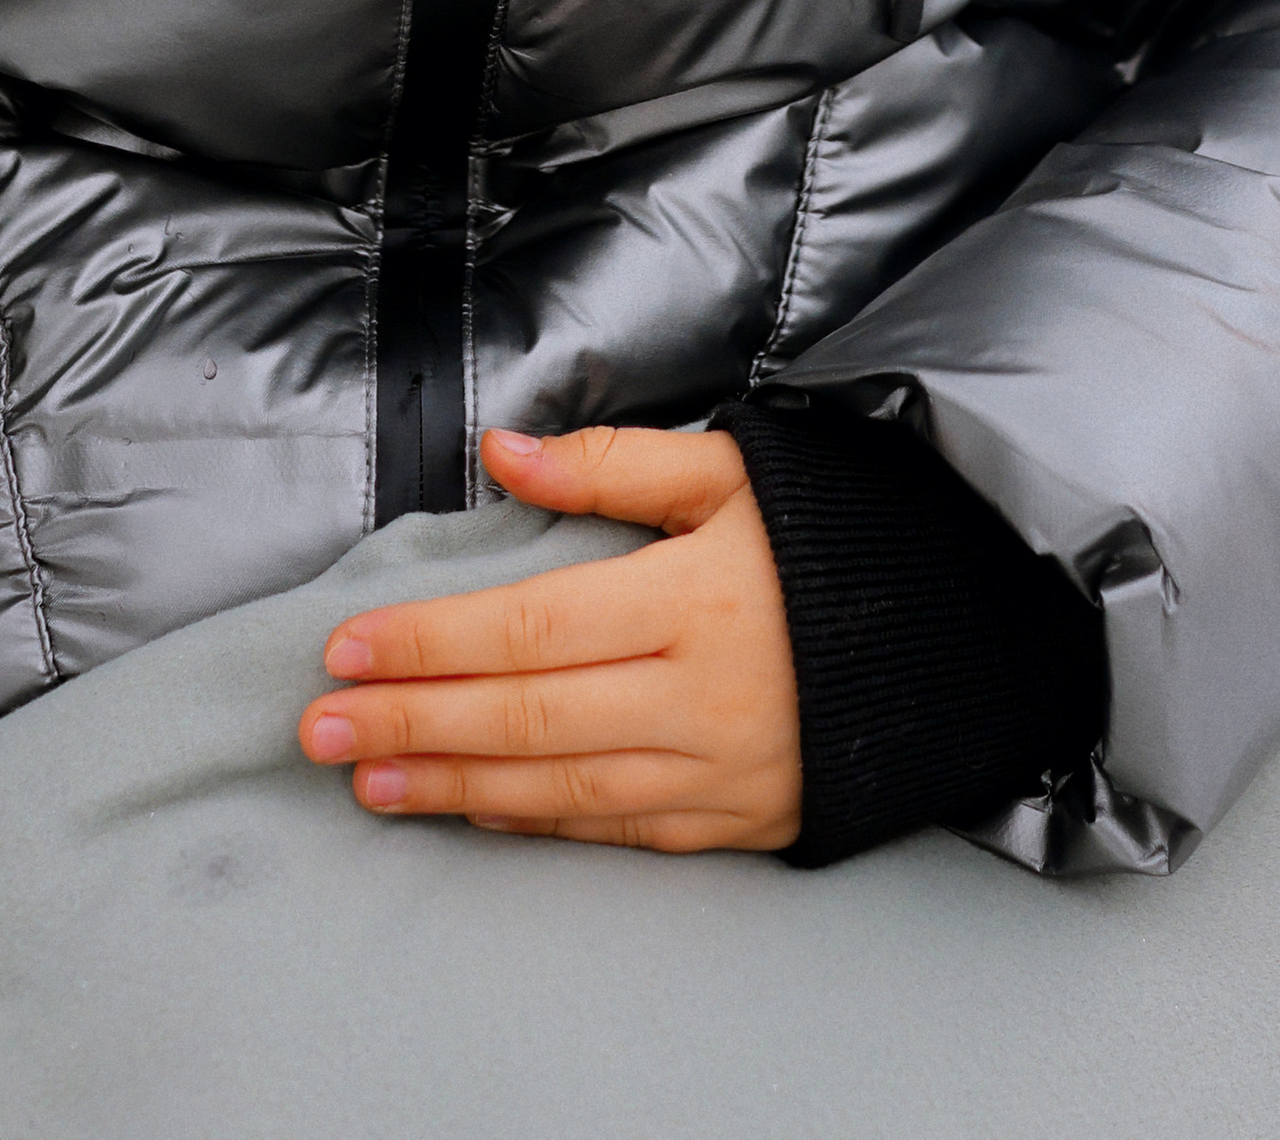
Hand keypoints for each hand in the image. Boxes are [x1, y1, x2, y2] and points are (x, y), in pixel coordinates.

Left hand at [296, 424, 799, 852]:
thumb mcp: (734, 470)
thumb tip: (503, 451)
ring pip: (561, 788)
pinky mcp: (738, 823)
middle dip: (413, 725)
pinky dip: (536, 822)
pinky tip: (474, 811)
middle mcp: (700, 697)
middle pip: (528, 716)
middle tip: (320, 727)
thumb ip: (612, 463)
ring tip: (370, 780)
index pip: (530, 625)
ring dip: (454, 787)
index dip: (431, 641)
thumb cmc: (835, 538)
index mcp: (693, 598)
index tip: (348, 648)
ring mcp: (719, 772)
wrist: (960, 635)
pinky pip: (616, 829)